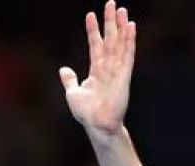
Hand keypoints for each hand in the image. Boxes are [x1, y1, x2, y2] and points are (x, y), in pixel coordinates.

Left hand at [59, 1, 135, 137]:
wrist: (96, 124)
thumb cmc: (86, 113)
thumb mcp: (73, 93)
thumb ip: (70, 80)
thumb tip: (63, 69)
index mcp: (96, 71)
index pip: (95, 45)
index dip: (93, 30)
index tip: (90, 15)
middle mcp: (108, 67)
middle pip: (110, 39)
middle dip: (110, 22)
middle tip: (112, 3)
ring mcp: (117, 70)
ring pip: (119, 43)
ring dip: (121, 26)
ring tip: (122, 9)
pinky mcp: (124, 74)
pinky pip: (127, 54)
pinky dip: (129, 40)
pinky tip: (130, 27)